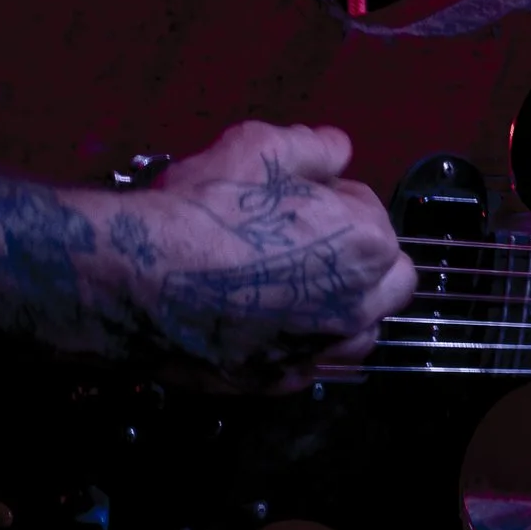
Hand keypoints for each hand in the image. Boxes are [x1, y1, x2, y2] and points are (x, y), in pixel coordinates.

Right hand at [103, 121, 416, 388]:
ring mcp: (319, 350)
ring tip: (295, 285)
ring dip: (344, 306)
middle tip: (309, 240)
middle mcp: (356, 306)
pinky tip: (271, 322)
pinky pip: (314, 362)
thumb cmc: (206, 207)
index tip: (301, 199)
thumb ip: (315, 146)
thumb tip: (338, 150)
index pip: (373, 214)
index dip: (337, 200)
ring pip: (360, 331)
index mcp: (365, 244)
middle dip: (362, 257)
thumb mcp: (260, 147)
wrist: (141, 276)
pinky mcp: (279, 382)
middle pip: (389, 281)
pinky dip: (304, 342)